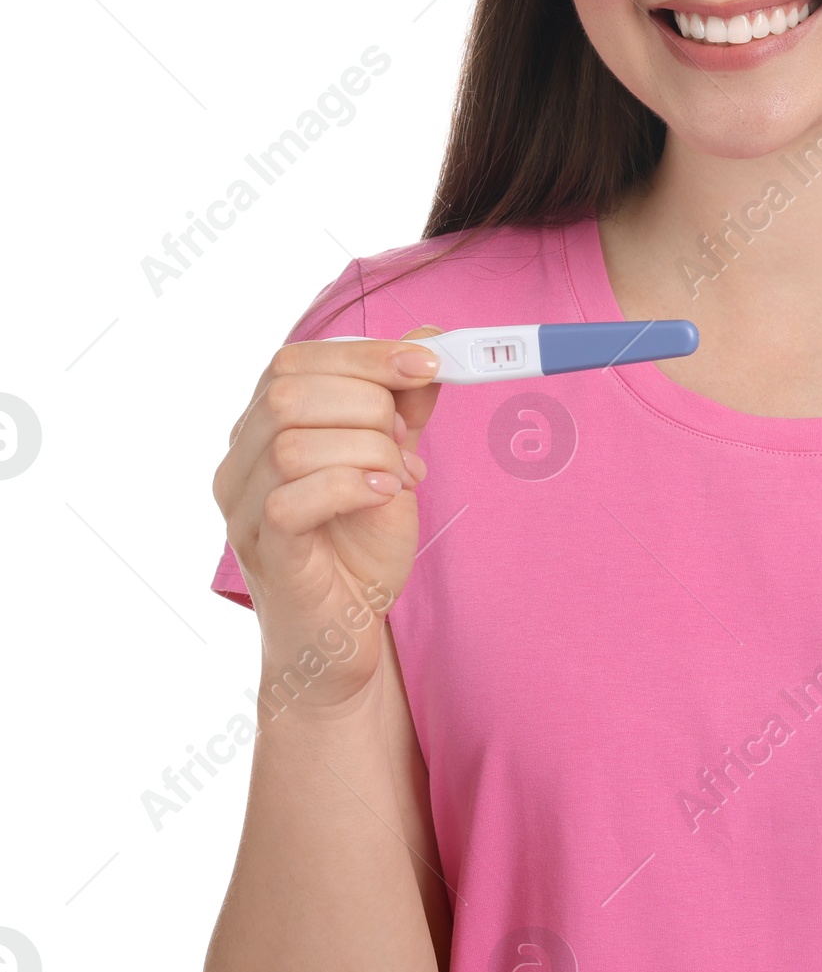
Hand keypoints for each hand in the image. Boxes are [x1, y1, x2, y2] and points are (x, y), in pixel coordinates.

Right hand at [213, 324, 444, 708]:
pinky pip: (289, 500)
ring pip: (291, 443)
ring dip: (365, 450)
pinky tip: (383, 498)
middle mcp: (239, 461)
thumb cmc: (360, 544)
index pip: (296, 361)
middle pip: (289, 392)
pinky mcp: (263, 551)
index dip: (366, 354)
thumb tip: (432, 340)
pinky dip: (350, 487)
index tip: (428, 363)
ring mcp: (242, 508)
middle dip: (368, 403)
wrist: (345, 631)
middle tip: (404, 439)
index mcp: (263, 426)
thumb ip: (403, 403)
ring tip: (396, 478)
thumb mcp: (392, 458)